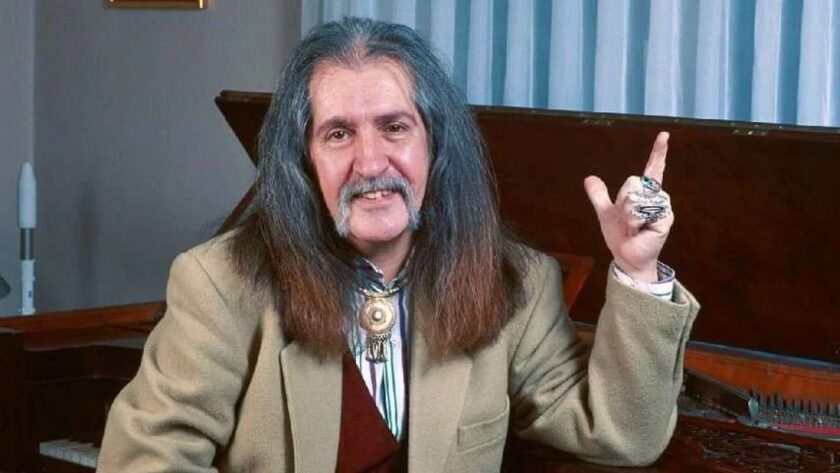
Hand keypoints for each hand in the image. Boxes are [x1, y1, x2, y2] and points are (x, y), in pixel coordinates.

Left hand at [584, 132, 672, 282]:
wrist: (625, 256)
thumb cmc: (620, 236)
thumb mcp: (605, 212)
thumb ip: (599, 195)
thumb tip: (589, 178)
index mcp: (644, 193)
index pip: (652, 169)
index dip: (658, 152)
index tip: (664, 135)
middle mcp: (656, 197)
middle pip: (632, 182)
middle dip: (621, 201)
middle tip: (626, 219)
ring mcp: (662, 208)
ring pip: (634, 196)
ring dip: (627, 214)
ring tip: (633, 226)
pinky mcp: (664, 219)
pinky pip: (641, 211)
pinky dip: (633, 222)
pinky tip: (639, 231)